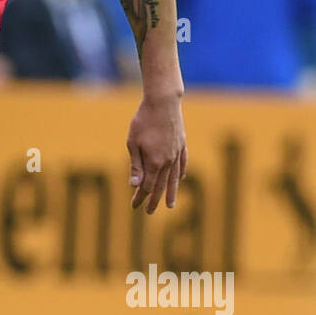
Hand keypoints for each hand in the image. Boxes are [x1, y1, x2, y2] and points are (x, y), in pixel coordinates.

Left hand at [126, 93, 186, 212]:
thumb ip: (136, 166)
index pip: (148, 186)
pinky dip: (181, 173)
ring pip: (174, 178)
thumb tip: (134, 185)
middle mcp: (168, 161)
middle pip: (161, 186)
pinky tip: (180, 179)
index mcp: (155, 162)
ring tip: (171, 205)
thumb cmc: (143, 121)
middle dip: (154, 200)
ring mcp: (177, 153)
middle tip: (149, 212)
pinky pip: (183, 163)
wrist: (163, 102)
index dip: (141, 197)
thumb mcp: (133, 143)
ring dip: (171, 192)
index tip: (134, 206)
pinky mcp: (182, 144)